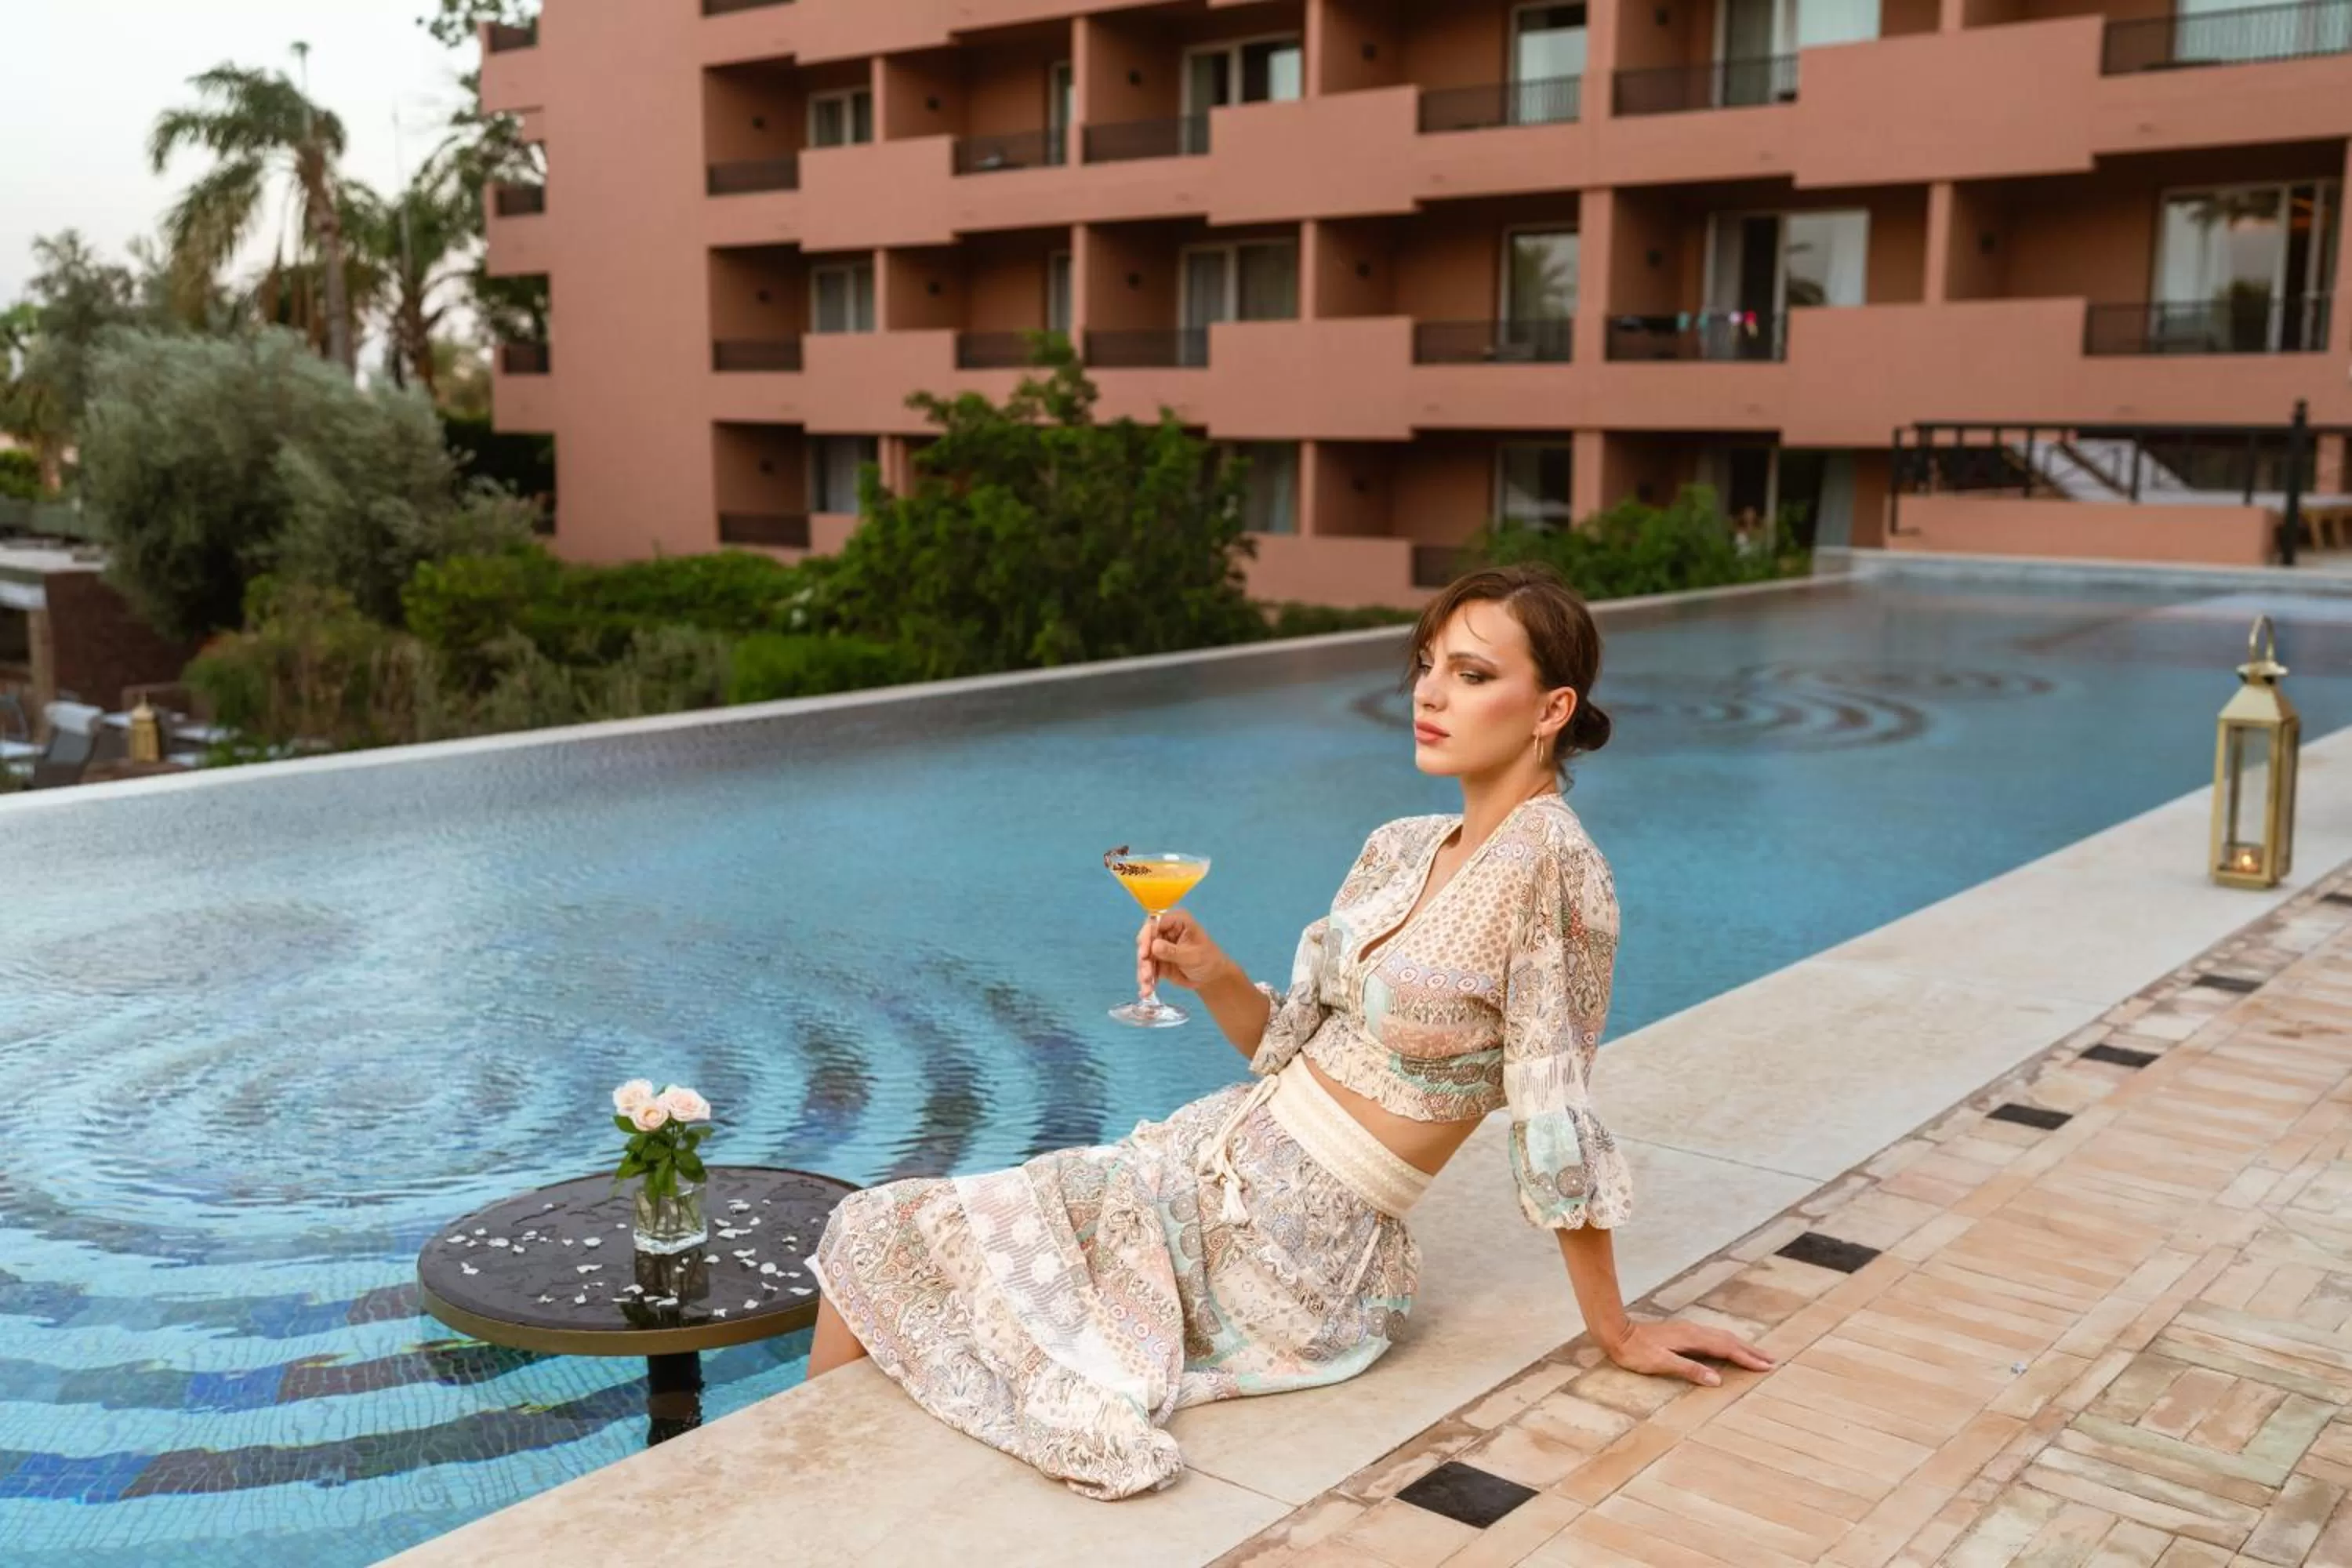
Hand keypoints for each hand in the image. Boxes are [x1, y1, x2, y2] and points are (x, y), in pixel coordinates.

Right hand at [1138, 908, 1234, 994]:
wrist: (1211, 977)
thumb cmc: (1208, 959)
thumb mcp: (1192, 955)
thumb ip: (1172, 951)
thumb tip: (1154, 946)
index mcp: (1177, 921)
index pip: (1155, 923)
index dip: (1146, 937)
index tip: (1144, 954)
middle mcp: (1165, 931)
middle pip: (1146, 940)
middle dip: (1144, 959)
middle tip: (1146, 975)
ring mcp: (1159, 947)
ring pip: (1144, 957)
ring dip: (1144, 972)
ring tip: (1147, 986)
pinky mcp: (1157, 961)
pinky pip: (1147, 969)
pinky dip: (1146, 980)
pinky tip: (1146, 991)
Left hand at [1600, 1317, 1774, 1387]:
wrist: (1616, 1332)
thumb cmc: (1636, 1352)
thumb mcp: (1661, 1364)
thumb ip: (1690, 1370)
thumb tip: (1717, 1380)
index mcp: (1692, 1339)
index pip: (1726, 1349)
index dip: (1747, 1358)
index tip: (1766, 1366)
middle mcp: (1693, 1331)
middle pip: (1728, 1340)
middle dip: (1750, 1350)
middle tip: (1771, 1360)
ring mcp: (1688, 1330)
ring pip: (1721, 1336)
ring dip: (1740, 1345)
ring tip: (1756, 1353)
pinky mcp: (1682, 1332)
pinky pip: (1712, 1336)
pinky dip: (1726, 1342)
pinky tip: (1727, 1346)